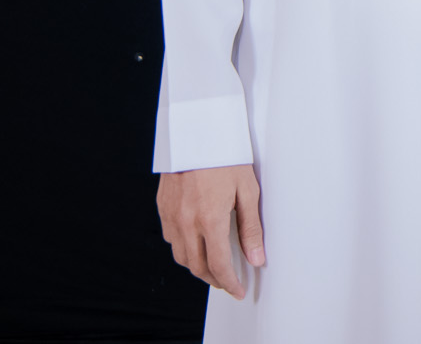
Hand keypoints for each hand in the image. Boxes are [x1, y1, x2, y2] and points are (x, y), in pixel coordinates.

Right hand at [158, 164, 264, 297]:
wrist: (197, 131)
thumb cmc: (227, 157)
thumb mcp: (248, 190)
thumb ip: (251, 228)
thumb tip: (256, 259)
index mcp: (210, 219)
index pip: (219, 265)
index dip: (229, 283)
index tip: (237, 290)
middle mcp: (186, 223)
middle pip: (197, 266)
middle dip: (214, 279)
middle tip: (228, 282)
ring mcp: (171, 216)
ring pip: (180, 256)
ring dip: (197, 267)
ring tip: (214, 266)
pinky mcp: (163, 208)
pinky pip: (171, 239)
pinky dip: (184, 249)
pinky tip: (197, 244)